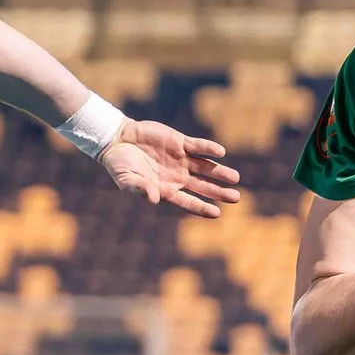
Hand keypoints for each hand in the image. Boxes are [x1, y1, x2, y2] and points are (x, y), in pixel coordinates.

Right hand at [100, 120, 241, 219]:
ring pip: (205, 167)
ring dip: (220, 172)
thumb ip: (139, 189)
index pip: (188, 201)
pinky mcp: (180, 142)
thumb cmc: (120, 166)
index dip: (202, 207)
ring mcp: (180, 159)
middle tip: (236, 197)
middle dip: (219, 192)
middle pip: (202, 186)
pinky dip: (208, 148)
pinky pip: (198, 146)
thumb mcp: (126, 180)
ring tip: (235, 178)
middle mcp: (177, 176)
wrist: (118, 140)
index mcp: (165, 189)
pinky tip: (220, 152)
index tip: (217, 213)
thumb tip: (153, 199)